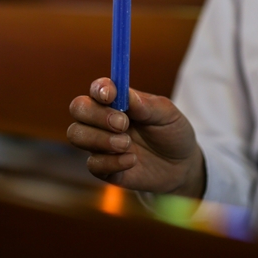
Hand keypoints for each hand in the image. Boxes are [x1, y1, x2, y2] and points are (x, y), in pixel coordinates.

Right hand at [67, 78, 204, 197]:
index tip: (110, 95)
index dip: (99, 89)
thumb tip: (124, 93)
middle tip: (123, 124)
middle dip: (96, 115)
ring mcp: (100, 144)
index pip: (97, 88)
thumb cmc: (172, 132)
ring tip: (127, 144)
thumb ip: (146, 104)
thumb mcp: (167, 114)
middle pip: (78, 108)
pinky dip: (111, 162)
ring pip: (76, 135)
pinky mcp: (104, 168)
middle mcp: (103, 120)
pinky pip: (92, 164)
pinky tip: (132, 161)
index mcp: (118, 101)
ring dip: (99, 139)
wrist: (181, 166)